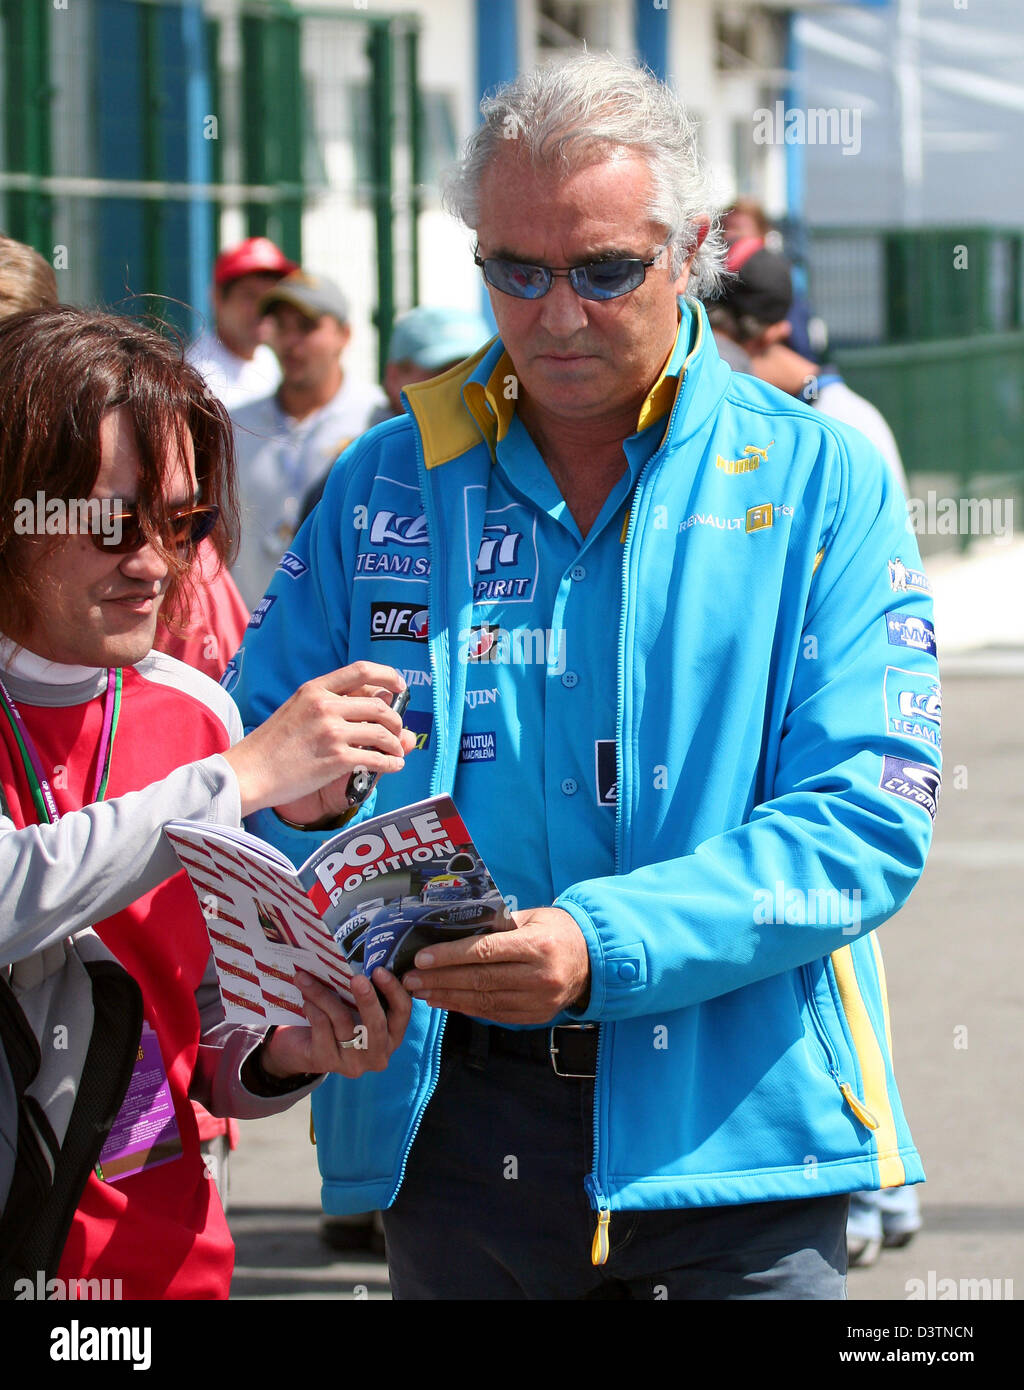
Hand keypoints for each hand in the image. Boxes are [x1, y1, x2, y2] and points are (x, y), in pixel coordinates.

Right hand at [222, 661, 416, 818]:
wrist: (249, 772)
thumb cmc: (273, 745)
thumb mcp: (297, 711)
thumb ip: (334, 707)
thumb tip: (379, 708)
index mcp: (315, 689)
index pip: (361, 670)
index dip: (388, 676)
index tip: (400, 686)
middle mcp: (325, 706)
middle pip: (379, 705)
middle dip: (395, 720)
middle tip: (396, 730)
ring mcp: (332, 732)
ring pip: (382, 733)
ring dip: (395, 744)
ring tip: (395, 752)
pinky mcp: (337, 759)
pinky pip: (377, 758)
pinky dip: (391, 763)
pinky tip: (393, 766)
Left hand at [260, 967, 411, 1077]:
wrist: (300, 1048)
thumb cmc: (335, 1018)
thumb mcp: (354, 1007)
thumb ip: (363, 991)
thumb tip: (357, 958)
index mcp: (392, 1035)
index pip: (402, 1011)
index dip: (394, 990)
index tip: (379, 970)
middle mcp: (377, 1053)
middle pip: (377, 1025)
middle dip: (367, 999)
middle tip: (357, 978)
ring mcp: (353, 1063)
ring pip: (342, 1021)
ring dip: (324, 995)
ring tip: (306, 977)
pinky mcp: (327, 1062)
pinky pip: (322, 1028)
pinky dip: (313, 1009)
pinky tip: (305, 999)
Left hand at [402, 907, 590, 1024]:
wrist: (592, 961)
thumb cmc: (556, 930)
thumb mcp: (532, 917)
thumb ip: (497, 924)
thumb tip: (452, 928)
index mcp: (537, 945)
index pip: (485, 951)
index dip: (450, 956)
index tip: (422, 958)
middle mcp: (539, 976)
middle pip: (480, 979)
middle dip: (440, 979)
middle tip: (410, 978)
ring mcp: (539, 1000)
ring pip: (483, 1001)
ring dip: (447, 996)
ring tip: (420, 992)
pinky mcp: (535, 1016)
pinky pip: (493, 1014)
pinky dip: (465, 1008)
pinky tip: (444, 1001)